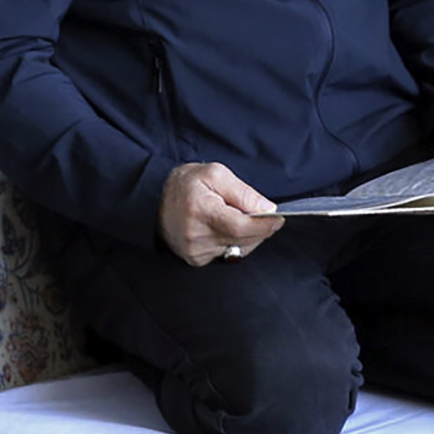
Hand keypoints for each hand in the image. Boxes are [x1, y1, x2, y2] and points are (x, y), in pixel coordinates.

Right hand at [160, 162, 282, 266]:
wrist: (153, 200)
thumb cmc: (186, 184)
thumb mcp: (216, 174)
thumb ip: (243, 192)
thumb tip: (268, 208)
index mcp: (201, 211)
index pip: (240, 226)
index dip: (264, 225)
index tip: (279, 218)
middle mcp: (196, 235)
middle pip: (243, 240)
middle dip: (261, 229)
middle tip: (265, 216)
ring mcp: (194, 250)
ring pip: (238, 249)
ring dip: (249, 236)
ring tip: (241, 218)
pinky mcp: (194, 259)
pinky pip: (227, 255)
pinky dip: (236, 243)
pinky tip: (228, 229)